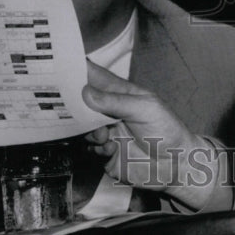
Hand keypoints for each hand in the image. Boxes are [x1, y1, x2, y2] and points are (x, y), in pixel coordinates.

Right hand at [82, 60, 224, 210]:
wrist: (176, 166)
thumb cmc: (167, 131)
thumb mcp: (145, 109)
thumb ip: (115, 102)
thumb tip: (86, 92)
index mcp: (122, 94)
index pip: (96, 78)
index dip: (78, 72)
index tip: (58, 68)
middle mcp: (111, 112)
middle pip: (83, 104)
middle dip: (75, 106)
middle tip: (71, 109)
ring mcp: (107, 132)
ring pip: (82, 128)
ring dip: (89, 131)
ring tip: (106, 135)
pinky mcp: (105, 153)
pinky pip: (88, 148)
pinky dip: (96, 148)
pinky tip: (112, 149)